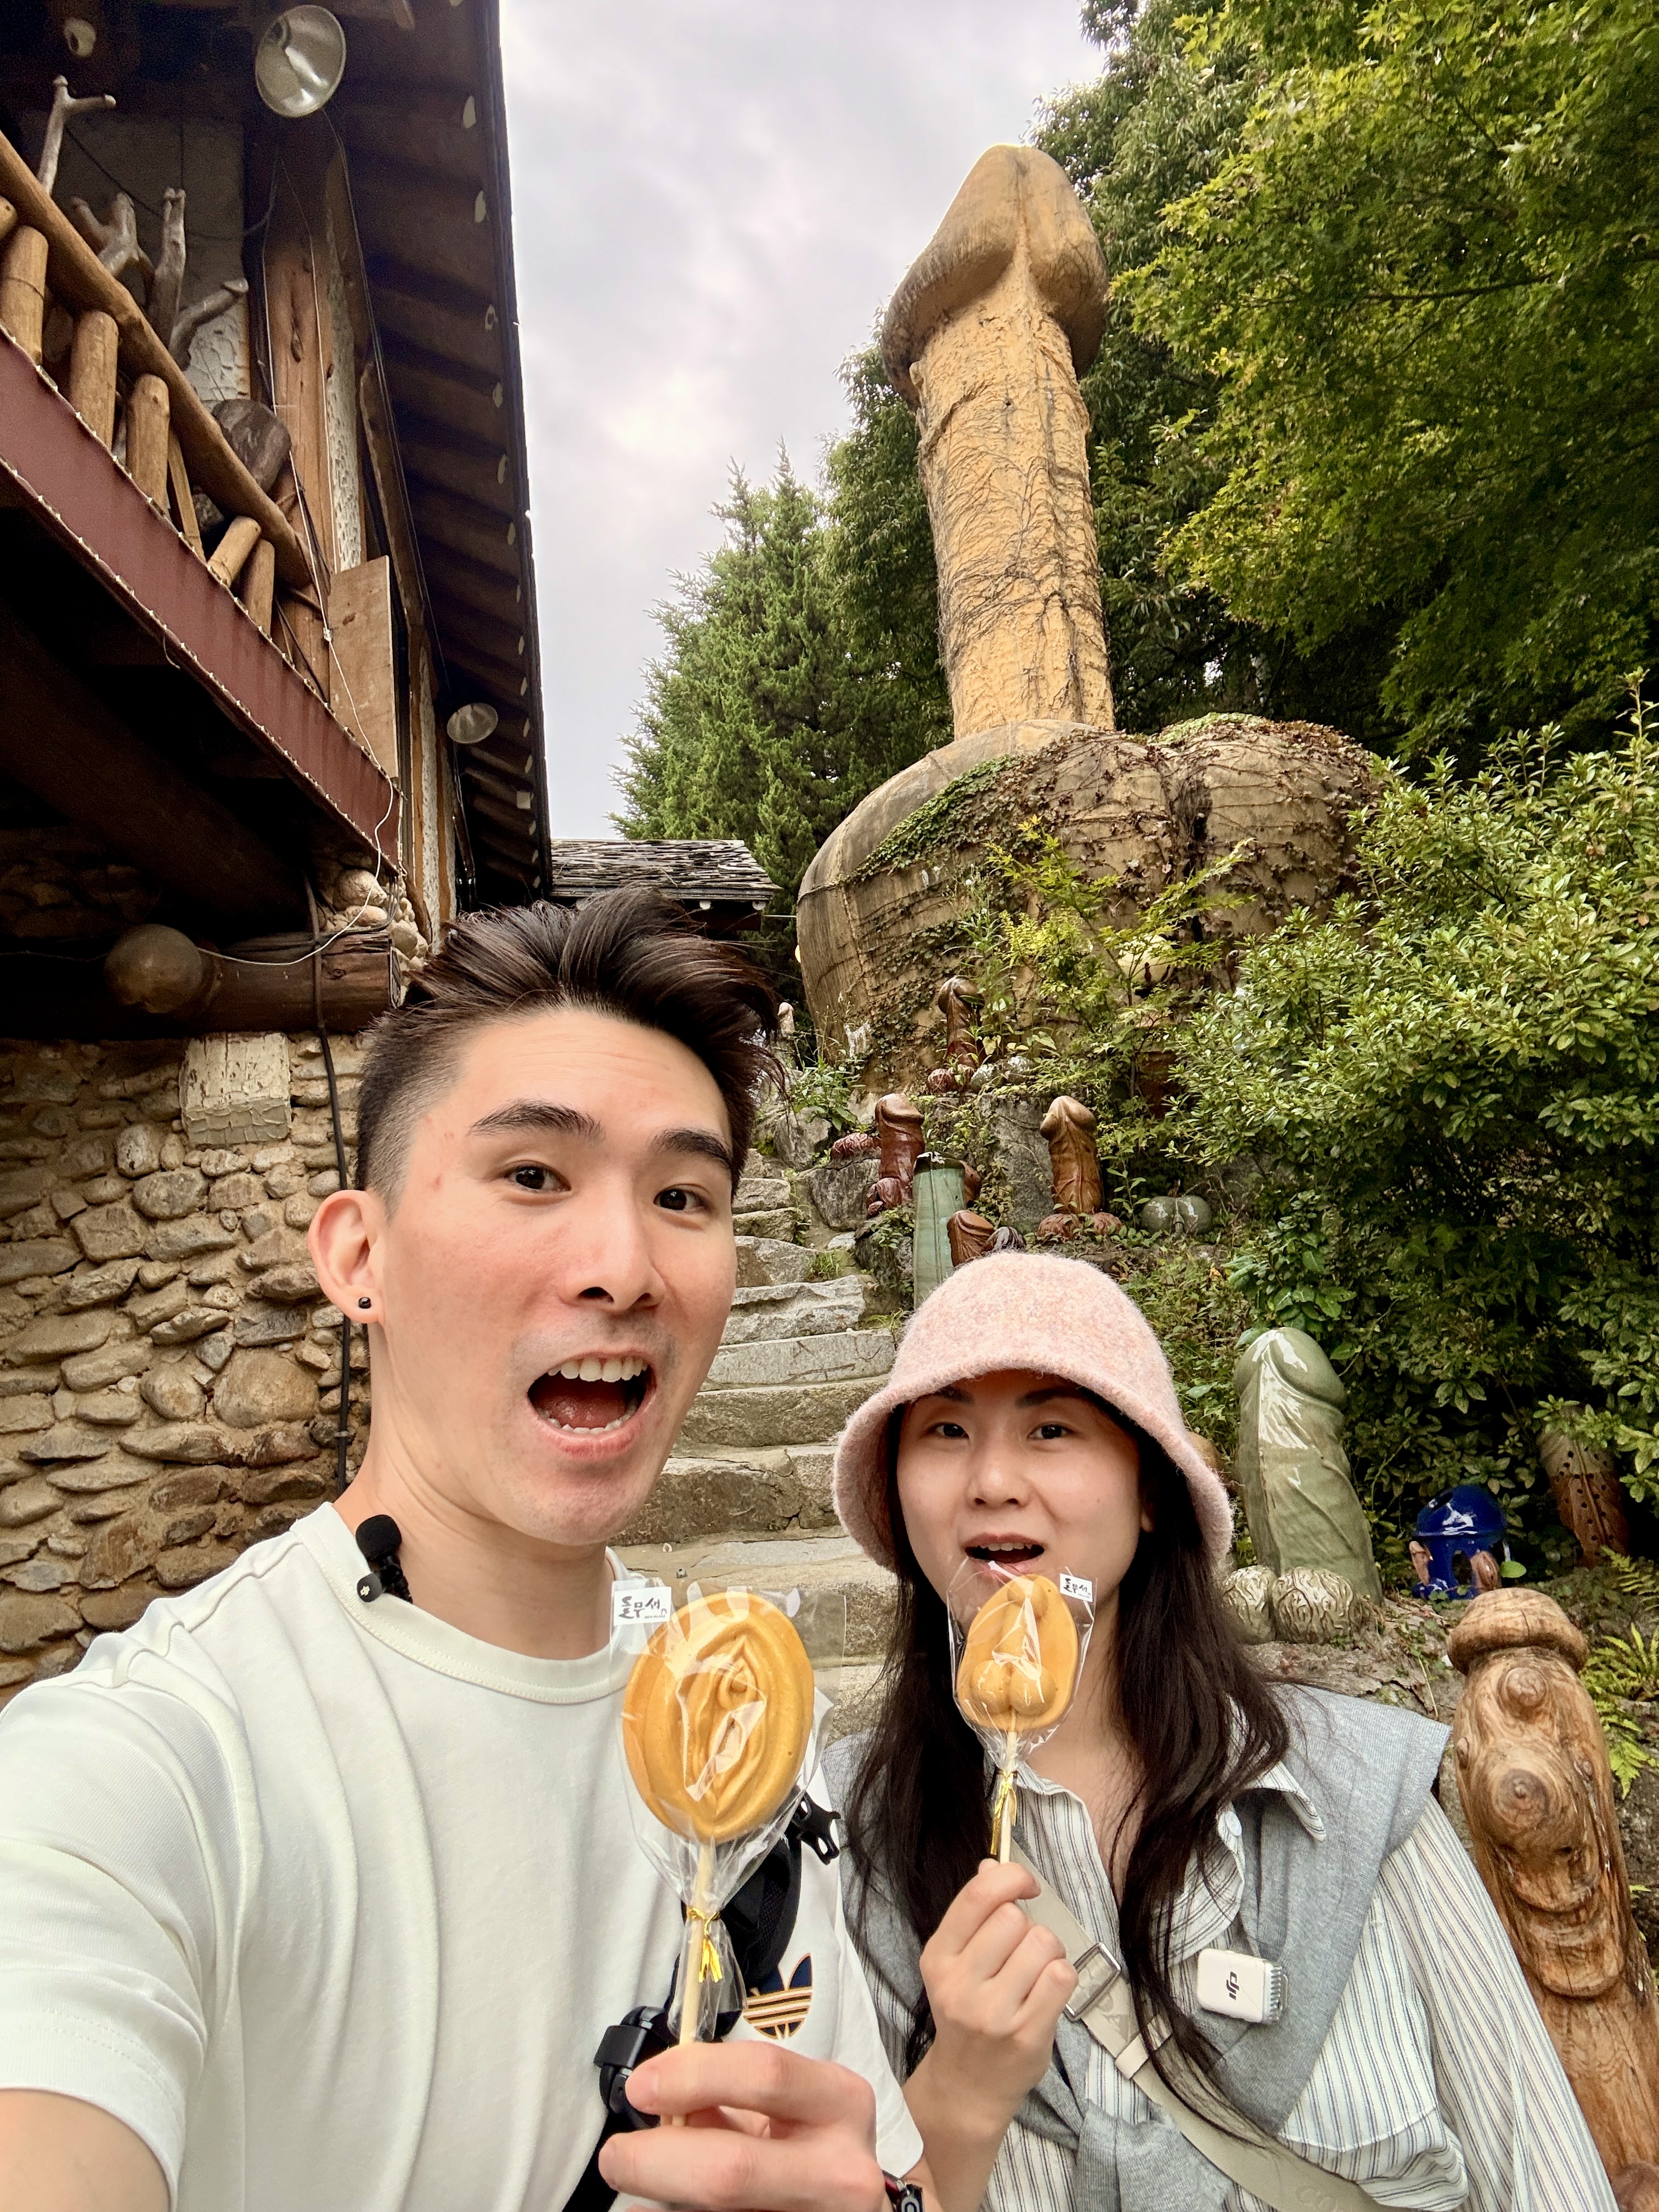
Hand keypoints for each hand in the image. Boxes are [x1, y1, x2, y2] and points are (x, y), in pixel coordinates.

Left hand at [598, 2041, 886, 2211]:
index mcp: (839, 2102)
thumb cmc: (814, 2149)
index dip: (692, 2076)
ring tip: (638, 2190)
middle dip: (656, 2161)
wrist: (858, 2209)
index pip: (762, 2074)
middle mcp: (843, 2169)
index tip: (641, 2087)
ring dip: (663, 2202)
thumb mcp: (789, 2108)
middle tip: (616, 2157)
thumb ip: (731, 2097)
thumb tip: (657, 2097)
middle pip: (732, 2169)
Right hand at [917, 1859, 1074, 2126]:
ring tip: (1034, 1974)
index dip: (1011, 1878)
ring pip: (1043, 1943)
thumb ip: (973, 1914)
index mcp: (938, 1958)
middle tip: (1023, 1951)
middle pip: (1015, 1918)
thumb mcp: (954, 1963)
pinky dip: (1062, 1976)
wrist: (968, 2086)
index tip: (1026, 1885)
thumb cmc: (967, 2014)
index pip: (977, 1896)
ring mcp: (994, 2013)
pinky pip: (1061, 1976)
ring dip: (1048, 1951)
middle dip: (1029, 1925)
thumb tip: (992, 1864)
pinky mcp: (1027, 2035)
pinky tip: (1047, 1991)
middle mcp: (960, 1985)